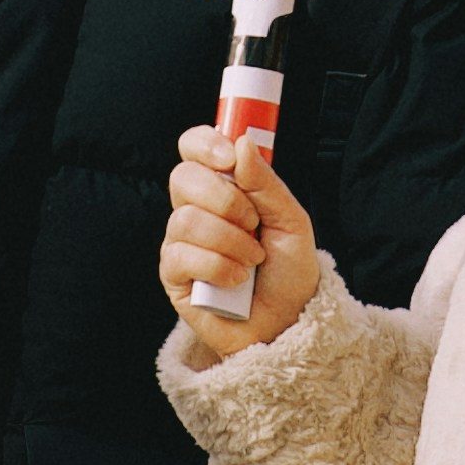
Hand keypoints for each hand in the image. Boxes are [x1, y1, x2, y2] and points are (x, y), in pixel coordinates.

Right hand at [160, 127, 321, 363]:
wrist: (288, 322)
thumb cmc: (290, 271)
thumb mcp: (291, 221)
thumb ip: (266, 183)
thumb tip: (241, 142)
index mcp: (223, 187)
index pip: (193, 147)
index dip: (203, 144)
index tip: (228, 158)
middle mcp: (196, 209)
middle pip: (183, 177)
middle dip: (224, 199)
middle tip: (253, 223)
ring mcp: (181, 242)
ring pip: (185, 220)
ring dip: (229, 241)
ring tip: (251, 260)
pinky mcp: (173, 275)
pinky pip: (182, 256)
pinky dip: (218, 267)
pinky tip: (236, 280)